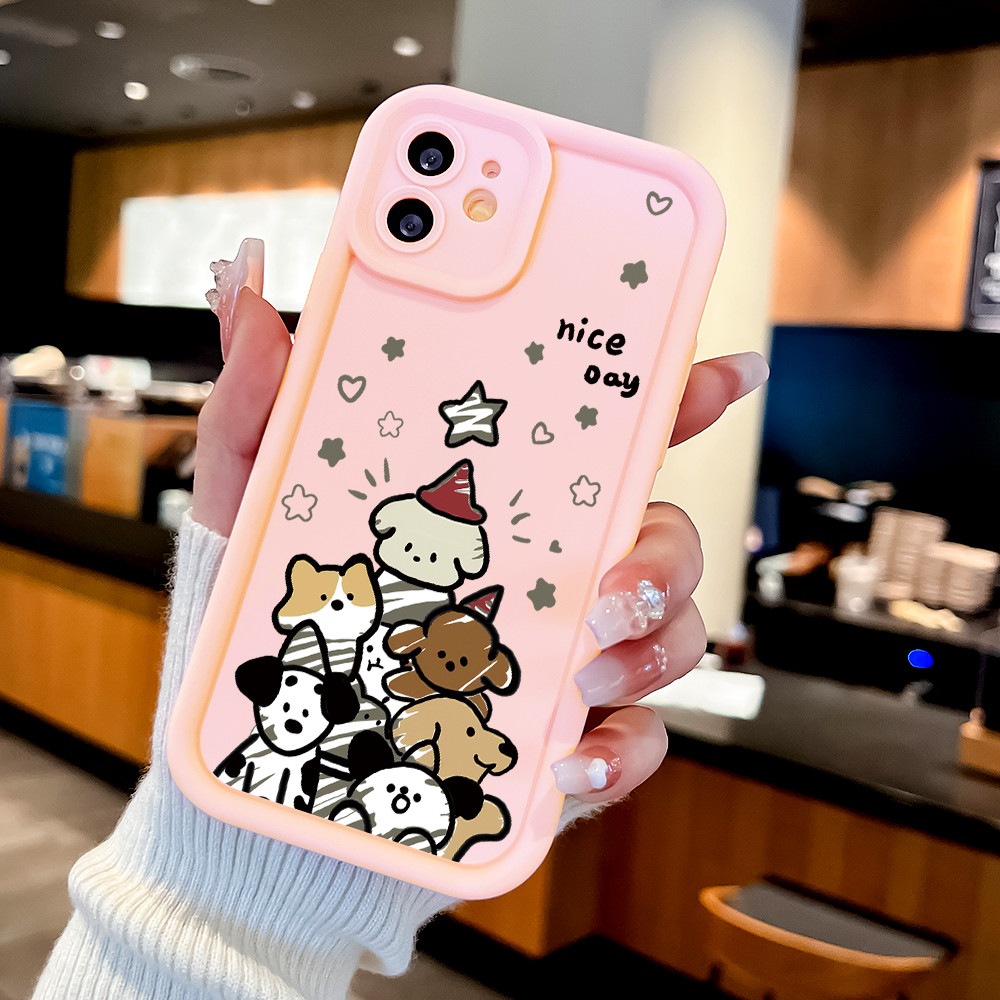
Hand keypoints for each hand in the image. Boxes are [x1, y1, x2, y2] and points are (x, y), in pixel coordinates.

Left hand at [192, 284, 767, 806]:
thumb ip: (259, 397)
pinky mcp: (566, 729)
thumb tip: (247, 293)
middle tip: (614, 578)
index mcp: (510, 495)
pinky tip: (570, 752)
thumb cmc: (284, 598)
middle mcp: (558, 564)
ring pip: (668, 629)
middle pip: (662, 532)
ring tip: (584, 664)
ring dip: (650, 644)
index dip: (678, 394)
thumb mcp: (259, 491)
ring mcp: (570, 648)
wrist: (282, 733)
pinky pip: (634, 738)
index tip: (727, 372)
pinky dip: (621, 748)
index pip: (609, 431)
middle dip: (665, 550)